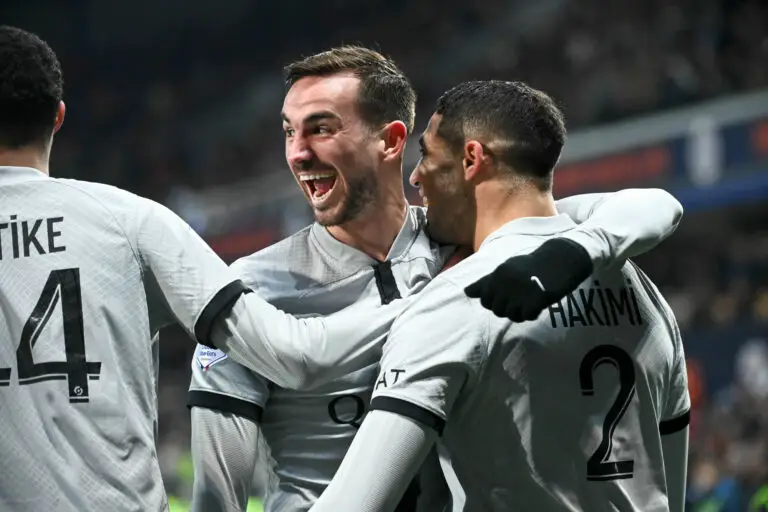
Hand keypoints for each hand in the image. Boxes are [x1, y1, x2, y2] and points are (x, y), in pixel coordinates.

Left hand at [464, 238, 592, 320]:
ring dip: (521, 312)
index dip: (495, 302)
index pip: (484, 300)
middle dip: (508, 309)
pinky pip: (527, 316)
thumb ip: (486, 282)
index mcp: (498, 273)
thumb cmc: (531, 266)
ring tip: (530, 301)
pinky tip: (539, 303)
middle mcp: (507, 282)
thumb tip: (465, 291)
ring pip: (512, 315)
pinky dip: (533, 313)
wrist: (560, 259)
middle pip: (497, 310)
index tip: (508, 294)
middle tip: (521, 299)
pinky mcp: (536, 298)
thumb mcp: (506, 269)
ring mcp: (521, 290)